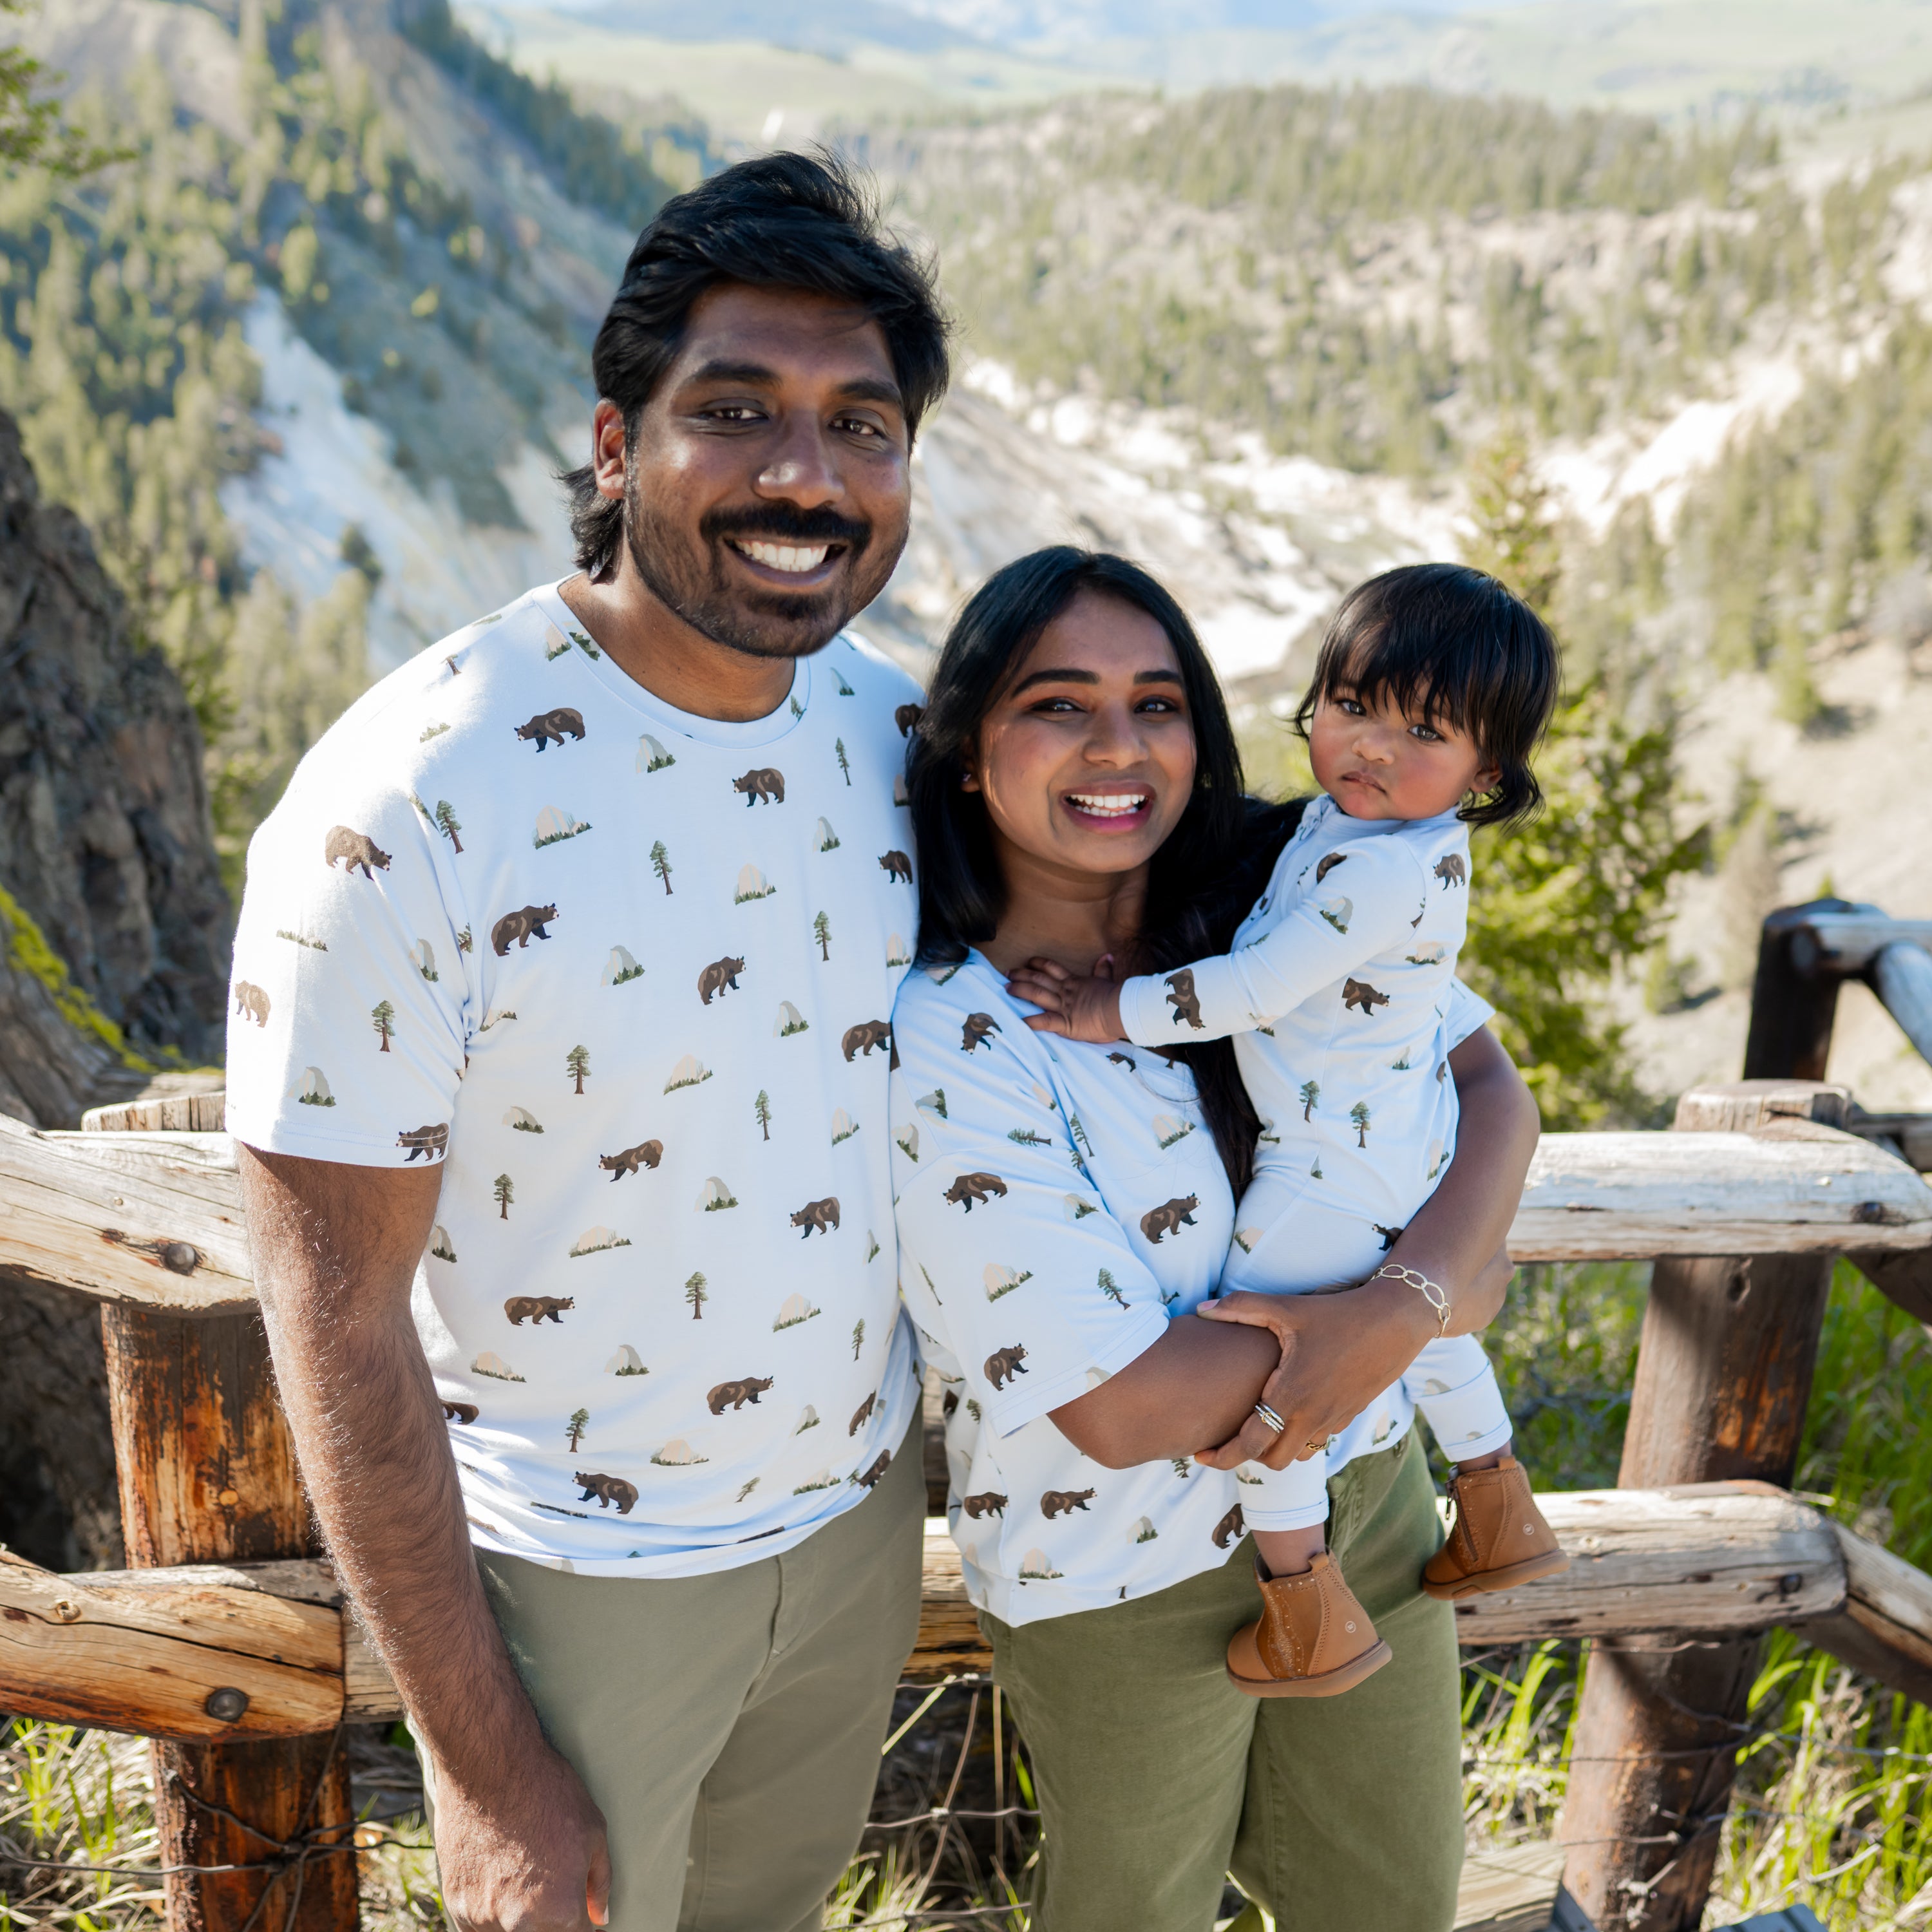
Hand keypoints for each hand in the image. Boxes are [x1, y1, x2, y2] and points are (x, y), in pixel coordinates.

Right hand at [433, 1743, 610, 1931]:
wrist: (488, 1767)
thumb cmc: (547, 1792)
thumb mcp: (593, 1831)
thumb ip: (599, 1882)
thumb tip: (600, 1918)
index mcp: (560, 1909)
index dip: (584, 1925)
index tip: (582, 1912)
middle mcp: (520, 1924)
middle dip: (553, 1922)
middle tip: (552, 1890)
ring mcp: (483, 1917)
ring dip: (520, 1919)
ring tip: (522, 1875)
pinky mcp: (456, 1904)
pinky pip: (478, 1927)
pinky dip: (491, 1914)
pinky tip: (499, 1880)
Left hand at [1005, 954, 1126, 1042]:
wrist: (1120, 1010)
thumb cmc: (1116, 997)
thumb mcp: (1107, 981)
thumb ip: (1103, 970)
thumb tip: (1107, 956)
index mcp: (1074, 982)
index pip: (1052, 969)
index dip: (1038, 964)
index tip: (1028, 961)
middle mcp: (1065, 992)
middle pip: (1038, 979)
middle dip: (1022, 975)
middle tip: (1008, 973)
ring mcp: (1063, 1007)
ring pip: (1037, 994)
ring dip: (1020, 990)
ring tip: (1007, 989)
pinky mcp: (1065, 1023)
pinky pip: (1044, 1022)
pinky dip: (1031, 1022)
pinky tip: (1019, 1022)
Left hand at [1191, 1279, 1436, 1470]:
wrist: (1397, 1320)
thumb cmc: (1338, 1312)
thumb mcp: (1286, 1306)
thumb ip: (1241, 1307)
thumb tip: (1201, 1309)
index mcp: (1292, 1394)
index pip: (1250, 1443)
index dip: (1221, 1456)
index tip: (1199, 1455)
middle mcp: (1313, 1415)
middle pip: (1273, 1461)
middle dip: (1247, 1458)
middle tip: (1226, 1441)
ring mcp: (1335, 1419)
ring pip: (1298, 1455)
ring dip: (1276, 1448)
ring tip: (1256, 1427)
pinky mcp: (1351, 1415)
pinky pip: (1318, 1440)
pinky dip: (1299, 1436)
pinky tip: (1289, 1411)